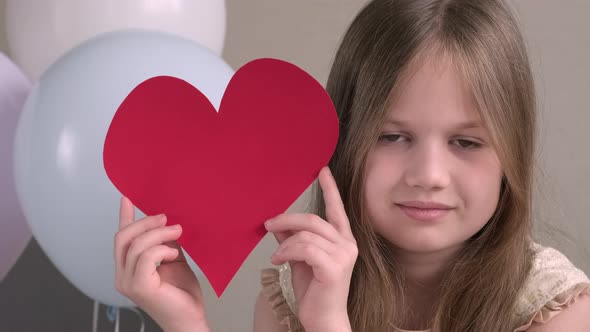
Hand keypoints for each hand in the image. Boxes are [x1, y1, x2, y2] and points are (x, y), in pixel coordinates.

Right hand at [114, 197, 209, 331]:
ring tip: (178, 232)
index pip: (122, 238)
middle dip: (146, 222)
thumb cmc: (182, 294)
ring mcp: (128, 282)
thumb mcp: (172, 259)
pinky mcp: (139, 287)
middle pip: (123, 237)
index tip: (127, 198)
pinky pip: (145, 257)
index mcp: (128, 268)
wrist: (190, 318)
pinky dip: (161, 250)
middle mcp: (122, 275)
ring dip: (159, 234)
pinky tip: (174, 254)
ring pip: (136, 245)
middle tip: (167, 218)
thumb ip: (164, 243)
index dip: (124, 216)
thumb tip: (165, 222)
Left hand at [265, 167, 357, 331]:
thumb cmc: (315, 290)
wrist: (323, 318)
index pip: (336, 209)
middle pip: (313, 219)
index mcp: (342, 239)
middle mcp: (346, 244)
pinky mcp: (333, 268)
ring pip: (306, 235)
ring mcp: (343, 255)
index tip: (322, 171)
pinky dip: (287, 252)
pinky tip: (278, 261)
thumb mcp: (301, 260)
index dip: (330, 189)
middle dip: (287, 219)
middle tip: (268, 224)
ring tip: (275, 255)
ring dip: (284, 243)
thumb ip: (294, 240)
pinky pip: (305, 249)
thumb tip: (278, 225)